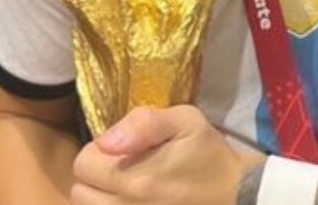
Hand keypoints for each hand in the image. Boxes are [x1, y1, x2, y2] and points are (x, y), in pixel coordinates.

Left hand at [71, 105, 265, 204]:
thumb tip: (107, 140)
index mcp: (134, 179)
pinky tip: (134, 200)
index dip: (99, 151)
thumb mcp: (186, 121)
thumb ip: (144, 123)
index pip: (82, 164)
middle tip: (123, 168)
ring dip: (102, 197)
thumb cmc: (209, 155)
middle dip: (96, 176)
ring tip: (128, 186)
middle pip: (80, 193)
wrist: (236, 195)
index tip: (123, 148)